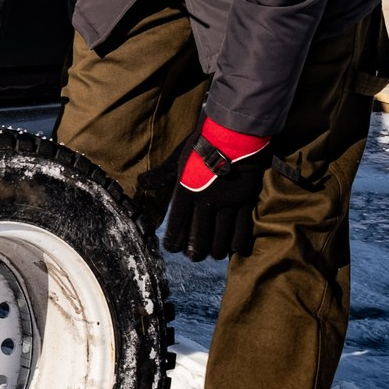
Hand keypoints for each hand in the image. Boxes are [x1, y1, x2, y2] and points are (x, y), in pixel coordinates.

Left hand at [160, 117, 270, 260]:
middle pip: (199, 236)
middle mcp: (206, 202)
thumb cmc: (205, 143)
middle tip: (193, 256)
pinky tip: (233, 249)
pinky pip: (242, 230)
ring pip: (220, 238)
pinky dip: (237, 244)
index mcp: (186, 192)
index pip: (177, 224)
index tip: (172, 248)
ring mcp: (228, 204)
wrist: (235, 132)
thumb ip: (163, 175)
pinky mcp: (246, 202)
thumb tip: (142, 183)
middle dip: (194, 251)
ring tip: (212, 254)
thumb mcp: (179, 158)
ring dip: (215, 250)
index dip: (174, 241)